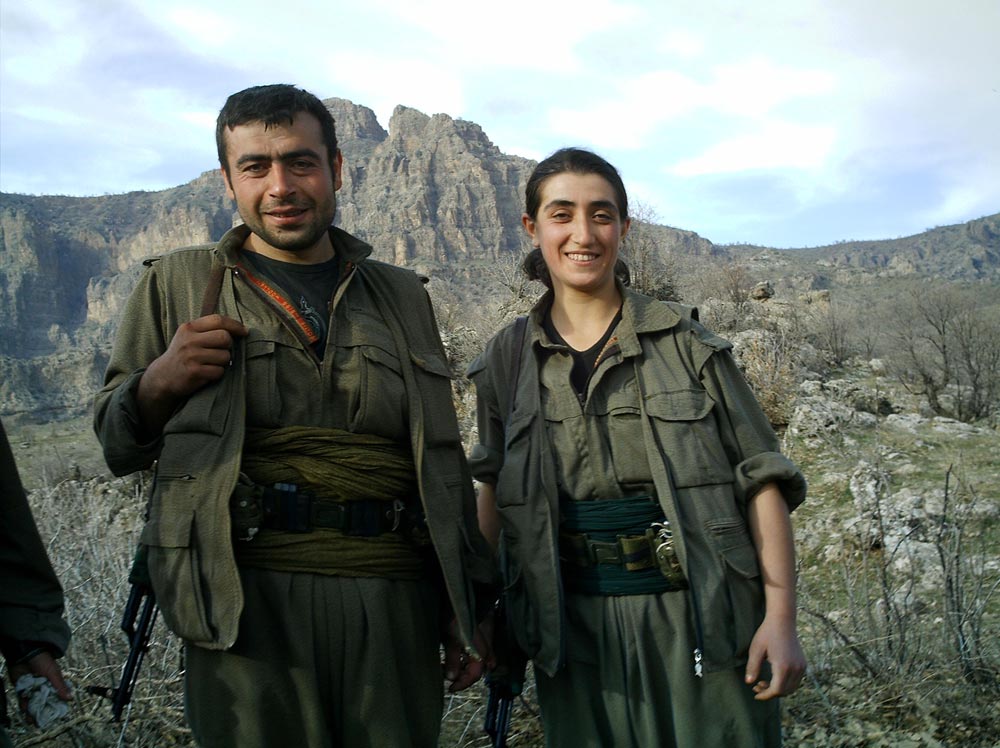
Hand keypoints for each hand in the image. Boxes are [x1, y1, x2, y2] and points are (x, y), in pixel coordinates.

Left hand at [9, 650, 72, 716]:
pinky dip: (24, 706)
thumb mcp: (54, 673)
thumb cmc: (43, 659)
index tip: (56, 715)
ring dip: (32, 712)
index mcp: (53, 683)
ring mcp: (32, 688)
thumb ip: (60, 686)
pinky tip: (26, 712)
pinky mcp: (22, 689)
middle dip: (43, 712)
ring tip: (33, 721)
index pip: (56, 696)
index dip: (56, 706)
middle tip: (42, 722)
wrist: (25, 652)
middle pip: (44, 702)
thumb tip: (70, 698)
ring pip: (33, 702)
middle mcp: (43, 687)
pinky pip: (23, 699)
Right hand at [138, 314, 247, 432]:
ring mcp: (191, 356)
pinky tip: (207, 373)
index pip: (218, 320)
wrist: (162, 376)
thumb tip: (239, 328)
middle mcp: (189, 340)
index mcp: (189, 328)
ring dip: (223, 362)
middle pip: (225, 337)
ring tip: (211, 364)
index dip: (235, 325)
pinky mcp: (194, 372)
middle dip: (228, 346)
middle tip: (222, 351)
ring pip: (225, 356)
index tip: (244, 332)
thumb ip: (208, 329)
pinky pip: (219, 371)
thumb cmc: (183, 354)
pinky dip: (217, 374)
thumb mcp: (189, 336)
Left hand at [442, 618, 492, 692]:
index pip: (476, 673)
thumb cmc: (453, 611)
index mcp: (479, 646)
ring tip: (444, 665)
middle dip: (461, 676)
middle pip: (477, 669)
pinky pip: (473, 652)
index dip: (463, 683)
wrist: (457, 593)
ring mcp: (482, 640)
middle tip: (444, 674)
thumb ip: (452, 657)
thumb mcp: (449, 636)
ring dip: (460, 667)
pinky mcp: (477, 635)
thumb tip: (451, 678)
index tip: (450, 688)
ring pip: (475, 661)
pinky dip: (462, 658)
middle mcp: (484, 645)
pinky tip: (450, 656)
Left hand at [744, 613, 805, 699]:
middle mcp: (795, 669)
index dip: (765, 695)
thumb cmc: (767, 633)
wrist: (782, 620)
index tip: (755, 694)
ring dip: (779, 689)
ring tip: (764, 682)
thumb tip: (749, 682)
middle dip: (770, 693)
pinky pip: (796, 680)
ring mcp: (801, 666)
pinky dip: (785, 683)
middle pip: (785, 691)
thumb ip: (752, 667)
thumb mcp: (756, 650)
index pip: (776, 690)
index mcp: (783, 667)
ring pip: (792, 688)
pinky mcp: (803, 663)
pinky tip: (774, 677)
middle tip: (757, 686)